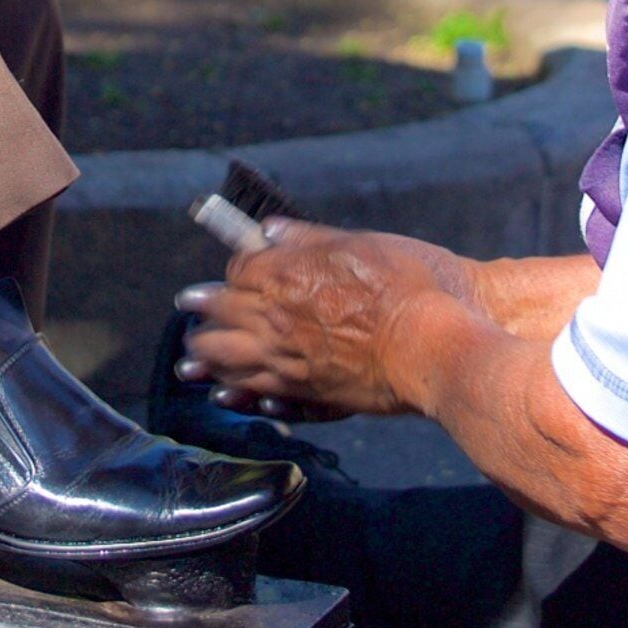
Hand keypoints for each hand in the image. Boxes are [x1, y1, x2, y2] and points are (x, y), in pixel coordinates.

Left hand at [175, 223, 480, 418]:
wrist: (436, 345)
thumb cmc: (411, 285)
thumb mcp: (362, 244)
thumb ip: (310, 239)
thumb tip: (270, 231)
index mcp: (285, 276)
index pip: (240, 271)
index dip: (235, 270)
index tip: (231, 272)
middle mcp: (275, 321)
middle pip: (221, 316)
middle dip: (204, 311)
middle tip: (191, 308)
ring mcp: (288, 361)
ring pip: (229, 361)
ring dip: (205, 357)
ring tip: (191, 358)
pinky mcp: (308, 393)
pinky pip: (258, 394)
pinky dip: (236, 393)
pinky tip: (226, 396)